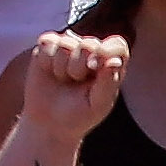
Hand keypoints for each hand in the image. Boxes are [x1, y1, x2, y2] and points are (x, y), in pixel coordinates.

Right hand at [18, 32, 129, 149]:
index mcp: (110, 65)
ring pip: (66, 42)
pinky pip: (47, 42)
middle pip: (89, 43)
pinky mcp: (48, 45)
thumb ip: (108, 83)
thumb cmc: (78, 115)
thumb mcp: (97, 105)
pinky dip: (47, 60)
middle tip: (76, 81)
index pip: (118, 46)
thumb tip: (115, 61)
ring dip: (62, 66)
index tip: (96, 66)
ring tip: (63, 79)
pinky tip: (49, 71)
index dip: (109, 50)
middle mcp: (91, 52)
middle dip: (80, 65)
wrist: (49, 124)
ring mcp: (69, 46)